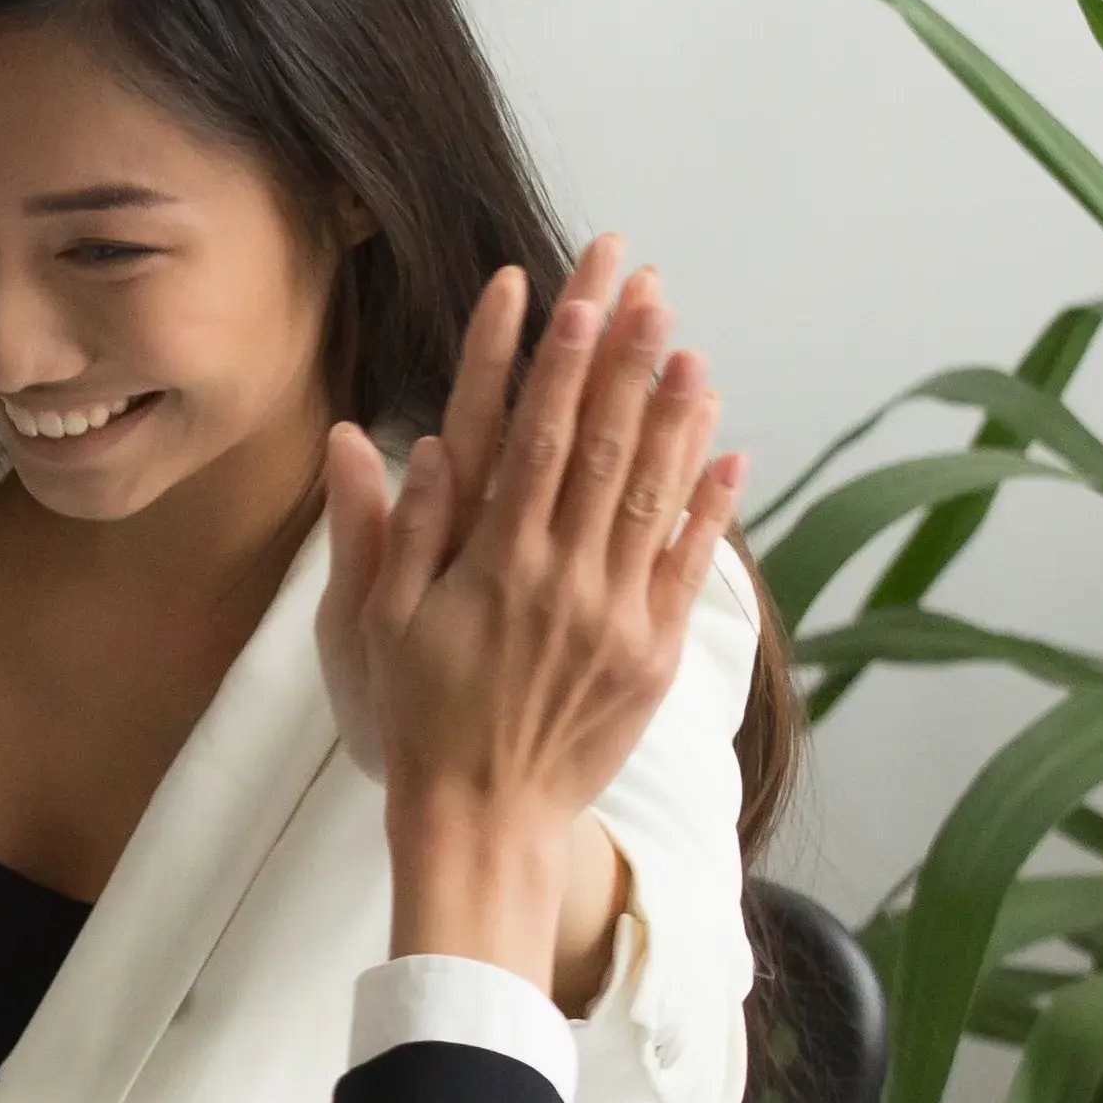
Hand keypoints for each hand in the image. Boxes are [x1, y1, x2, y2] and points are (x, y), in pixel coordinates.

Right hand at [321, 240, 742, 986]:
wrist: (483, 818)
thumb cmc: (415, 716)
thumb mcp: (376, 624)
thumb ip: (386, 529)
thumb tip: (383, 442)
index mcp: (491, 564)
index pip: (528, 439)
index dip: (552, 363)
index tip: (571, 297)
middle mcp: (561, 578)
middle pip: (601, 447)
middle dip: (624, 358)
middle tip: (648, 285)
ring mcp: (615, 614)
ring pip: (653, 494)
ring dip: (676, 414)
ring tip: (691, 345)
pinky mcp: (652, 653)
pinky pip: (690, 566)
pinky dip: (710, 507)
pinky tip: (726, 452)